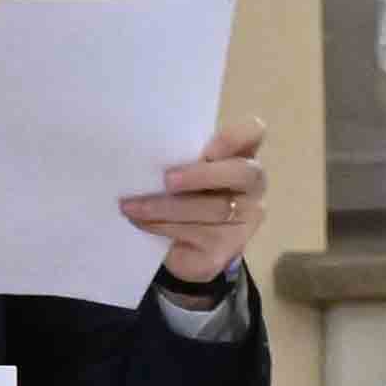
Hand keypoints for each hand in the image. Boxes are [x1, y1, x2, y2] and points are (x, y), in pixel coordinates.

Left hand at [123, 123, 268, 288]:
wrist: (190, 248)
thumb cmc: (188, 198)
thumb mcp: (187, 173)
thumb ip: (183, 158)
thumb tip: (146, 153)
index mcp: (243, 158)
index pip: (253, 133)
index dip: (234, 137)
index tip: (208, 147)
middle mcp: (253, 190)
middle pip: (240, 174)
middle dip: (201, 175)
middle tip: (166, 180)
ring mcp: (243, 224)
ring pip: (210, 210)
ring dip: (164, 206)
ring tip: (131, 205)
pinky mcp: (222, 252)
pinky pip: (191, 235)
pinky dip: (159, 226)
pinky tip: (139, 221)